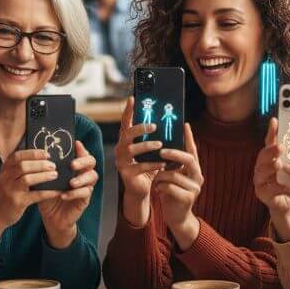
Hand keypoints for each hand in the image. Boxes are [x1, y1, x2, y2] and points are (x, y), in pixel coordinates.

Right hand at [0, 149, 58, 246]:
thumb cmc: (8, 191)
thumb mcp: (9, 177)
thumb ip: (20, 167)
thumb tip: (42, 157)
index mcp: (5, 168)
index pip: (18, 156)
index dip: (33, 153)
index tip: (47, 154)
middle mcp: (6, 177)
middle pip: (23, 166)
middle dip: (40, 164)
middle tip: (53, 165)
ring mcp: (10, 190)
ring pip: (28, 179)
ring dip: (44, 176)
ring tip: (55, 175)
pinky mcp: (17, 202)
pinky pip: (35, 195)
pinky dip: (48, 192)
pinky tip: (57, 191)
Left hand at [38, 139, 98, 247]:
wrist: (51, 217)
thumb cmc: (48, 195)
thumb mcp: (44, 180)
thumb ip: (45, 168)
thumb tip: (38, 153)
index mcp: (73, 167)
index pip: (82, 153)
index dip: (81, 148)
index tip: (75, 144)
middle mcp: (82, 174)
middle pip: (91, 162)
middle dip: (83, 161)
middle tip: (72, 165)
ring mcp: (86, 186)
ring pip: (92, 176)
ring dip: (81, 178)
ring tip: (71, 183)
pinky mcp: (85, 199)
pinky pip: (86, 193)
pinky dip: (75, 193)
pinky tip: (64, 195)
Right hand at [115, 96, 164, 226]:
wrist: (141, 190)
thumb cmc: (147, 167)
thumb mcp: (152, 152)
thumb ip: (155, 139)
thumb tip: (169, 124)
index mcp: (126, 141)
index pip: (125, 122)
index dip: (128, 110)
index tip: (133, 98)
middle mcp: (120, 149)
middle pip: (126, 134)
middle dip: (140, 128)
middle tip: (154, 126)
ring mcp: (121, 161)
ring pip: (131, 150)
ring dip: (146, 145)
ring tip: (160, 145)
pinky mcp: (126, 174)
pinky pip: (139, 167)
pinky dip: (152, 164)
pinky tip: (163, 164)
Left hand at [151, 123, 201, 249]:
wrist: (176, 217)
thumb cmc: (171, 193)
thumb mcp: (172, 176)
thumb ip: (172, 164)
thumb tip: (161, 145)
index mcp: (194, 169)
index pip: (193, 150)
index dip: (189, 137)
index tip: (185, 124)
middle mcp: (198, 176)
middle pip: (189, 159)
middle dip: (174, 154)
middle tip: (161, 151)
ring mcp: (194, 188)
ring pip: (174, 175)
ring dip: (161, 176)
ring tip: (156, 180)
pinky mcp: (187, 199)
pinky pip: (169, 187)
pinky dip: (161, 187)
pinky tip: (158, 190)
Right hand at [252, 118, 289, 240]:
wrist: (289, 204)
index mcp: (273, 156)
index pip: (271, 141)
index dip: (272, 131)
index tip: (275, 121)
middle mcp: (263, 165)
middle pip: (263, 155)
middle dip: (271, 150)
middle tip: (281, 147)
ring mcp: (261, 179)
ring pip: (262, 171)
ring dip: (270, 168)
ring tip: (279, 164)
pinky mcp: (263, 193)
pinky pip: (270, 189)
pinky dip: (278, 187)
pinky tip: (286, 185)